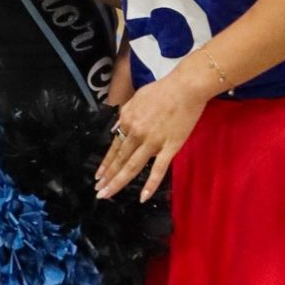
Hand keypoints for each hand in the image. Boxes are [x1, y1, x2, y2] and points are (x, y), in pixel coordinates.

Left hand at [95, 69, 206, 202]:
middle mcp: (136, 133)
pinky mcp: (169, 147)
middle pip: (120, 160)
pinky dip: (150, 184)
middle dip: (108, 177)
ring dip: (119, 182)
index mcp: (127, 121)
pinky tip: (143, 197)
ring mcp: (152, 142)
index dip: (106, 164)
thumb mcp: (136, 99)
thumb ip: (125, 115)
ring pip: (132, 166)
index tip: (98, 176)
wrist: (185, 87)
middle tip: (99, 192)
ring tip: (108, 194)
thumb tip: (117, 129)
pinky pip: (158, 169)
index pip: (114, 147)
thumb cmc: (162, 90)